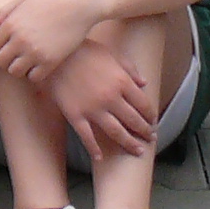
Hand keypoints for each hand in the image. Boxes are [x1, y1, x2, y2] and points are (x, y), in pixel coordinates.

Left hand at [0, 0, 101, 86]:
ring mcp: (35, 52)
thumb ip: (5, 12)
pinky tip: (41, 64)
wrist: (79, 4)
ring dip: (20, 68)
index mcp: (11, 24)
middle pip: (1, 62)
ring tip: (29, 60)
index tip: (9, 47)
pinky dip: (35, 73)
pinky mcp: (50, 61)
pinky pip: (34, 77)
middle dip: (7, 60)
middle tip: (18, 55)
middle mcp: (20, 39)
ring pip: (15, 72)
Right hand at [46, 39, 157, 162]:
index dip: (151, 115)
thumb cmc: (84, 50)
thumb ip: (129, 68)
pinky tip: (100, 157)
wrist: (55, 55)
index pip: (143, 104)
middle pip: (133, 121)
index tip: (154, 122)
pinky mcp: (75, 116)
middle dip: (145, 132)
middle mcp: (110, 98)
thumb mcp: (111, 54)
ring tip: (138, 150)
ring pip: (116, 132)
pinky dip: (94, 149)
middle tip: (151, 138)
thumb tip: (144, 83)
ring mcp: (92, 109)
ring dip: (129, 143)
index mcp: (121, 82)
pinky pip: (87, 137)